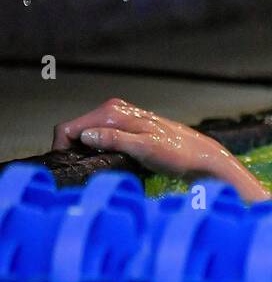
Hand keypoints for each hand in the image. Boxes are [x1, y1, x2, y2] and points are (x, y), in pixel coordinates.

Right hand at [53, 98, 270, 202]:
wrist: (200, 157)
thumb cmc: (176, 154)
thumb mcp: (144, 149)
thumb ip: (115, 140)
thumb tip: (86, 136)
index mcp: (113, 113)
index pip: (69, 127)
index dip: (62, 147)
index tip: (67, 166)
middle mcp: (114, 111)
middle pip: (75, 130)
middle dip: (72, 149)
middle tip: (82, 170)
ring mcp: (120, 119)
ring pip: (86, 135)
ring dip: (85, 151)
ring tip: (96, 168)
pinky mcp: (126, 129)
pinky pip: (99, 139)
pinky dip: (96, 150)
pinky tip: (107, 162)